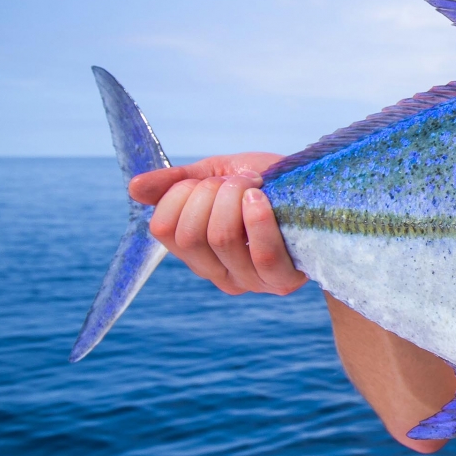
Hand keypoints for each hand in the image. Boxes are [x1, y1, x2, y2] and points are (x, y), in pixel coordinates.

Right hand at [129, 152, 306, 295]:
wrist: (321, 194)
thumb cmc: (268, 184)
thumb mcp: (219, 174)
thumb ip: (179, 182)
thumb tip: (134, 189)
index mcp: (197, 252)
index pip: (163, 229)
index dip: (180, 194)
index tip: (208, 180)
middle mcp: (218, 274)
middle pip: (190, 235)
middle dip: (209, 193)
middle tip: (236, 182)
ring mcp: (250, 281)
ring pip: (221, 238)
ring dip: (235, 198)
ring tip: (255, 186)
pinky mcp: (283, 280)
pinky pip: (262, 254)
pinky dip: (258, 220)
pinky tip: (261, 197)